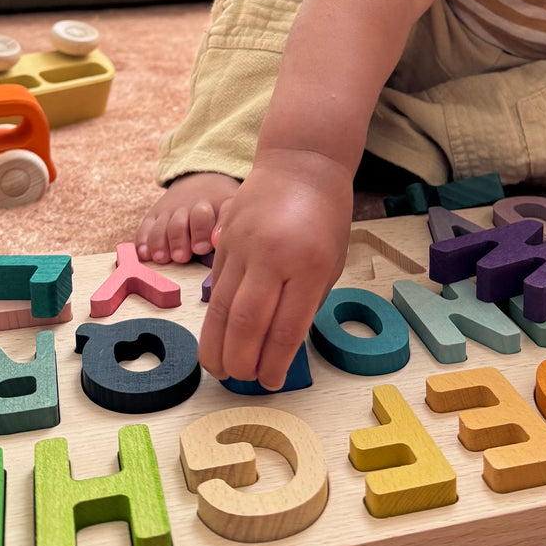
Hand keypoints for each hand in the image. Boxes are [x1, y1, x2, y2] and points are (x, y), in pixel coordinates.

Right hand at [136, 172, 239, 263]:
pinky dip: (143, 241)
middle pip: (181, 223)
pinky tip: (144, 254)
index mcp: (215, 204)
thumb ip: (227, 223)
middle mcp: (190, 206)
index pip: (209, 214)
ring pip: (162, 227)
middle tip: (182, 257)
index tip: (210, 245)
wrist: (202, 179)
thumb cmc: (221, 205)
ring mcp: (170, 210)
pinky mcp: (154, 215)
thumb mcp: (232, 207)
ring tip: (162, 258)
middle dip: (180, 240)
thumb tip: (219, 241)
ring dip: (160, 243)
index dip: (208, 229)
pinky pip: (146, 228)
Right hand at [199, 149, 352, 389]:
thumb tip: (279, 347)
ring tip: (219, 370)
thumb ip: (307, 303)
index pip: (284, 329)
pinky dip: (214, 318)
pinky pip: (215, 288)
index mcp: (310, 266)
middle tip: (242, 380)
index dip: (273, 364)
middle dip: (240, 362)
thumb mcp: (331, 263)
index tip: (270, 382)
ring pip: (220, 309)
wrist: (301, 162)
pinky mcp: (223, 240)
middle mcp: (273, 257)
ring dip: (216, 347)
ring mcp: (243, 247)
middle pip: (245, 324)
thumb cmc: (326, 216)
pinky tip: (218, 336)